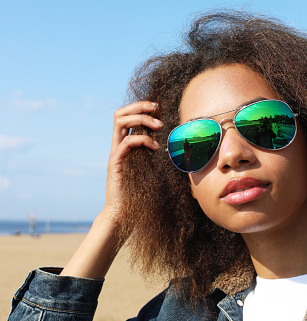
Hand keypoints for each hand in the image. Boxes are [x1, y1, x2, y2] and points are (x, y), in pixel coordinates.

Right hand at [61, 101, 162, 278]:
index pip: (125, 117)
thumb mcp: (150, 171)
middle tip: (157, 108)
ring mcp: (115, 153)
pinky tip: (155, 148)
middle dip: (139, 106)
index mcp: (124, 146)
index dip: (140, 107)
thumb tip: (177, 150)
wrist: (122, 214)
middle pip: (119, 113)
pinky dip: (142, 140)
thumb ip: (156, 158)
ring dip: (141, 118)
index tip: (158, 108)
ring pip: (119, 122)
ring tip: (158, 126)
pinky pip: (126, 142)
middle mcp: (117, 146)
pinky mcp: (115, 163)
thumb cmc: (138, 195)